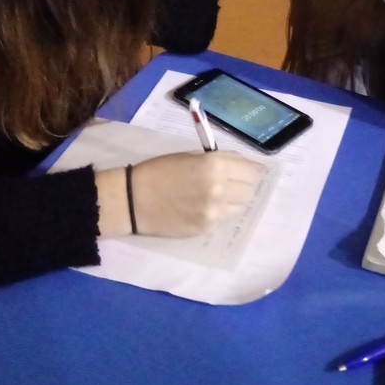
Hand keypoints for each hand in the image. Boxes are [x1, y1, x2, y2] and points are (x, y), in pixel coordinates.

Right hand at [96, 151, 264, 237]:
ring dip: (234, 199)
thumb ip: (219, 160)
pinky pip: (224, 218)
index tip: (251, 169)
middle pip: (250, 190)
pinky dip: (220, 211)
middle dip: (245, 184)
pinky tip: (204, 205)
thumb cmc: (159, 170)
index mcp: (215, 165)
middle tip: (233, 181)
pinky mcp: (206, 229)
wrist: (133, 199)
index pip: (251, 170)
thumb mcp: (191, 156)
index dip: (252, 169)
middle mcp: (219, 189)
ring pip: (240, 207)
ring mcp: (214, 212)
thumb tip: (245, 165)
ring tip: (217, 194)